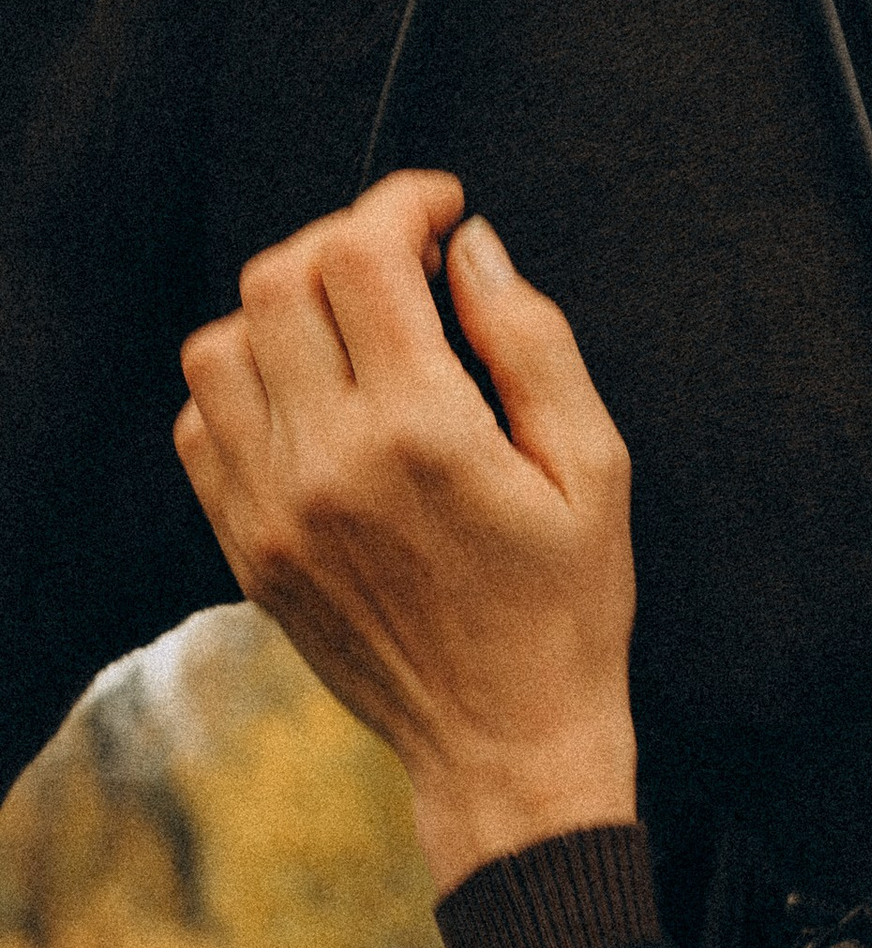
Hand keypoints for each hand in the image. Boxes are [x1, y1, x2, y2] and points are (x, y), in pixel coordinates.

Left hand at [175, 171, 639, 894]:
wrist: (507, 744)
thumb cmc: (569, 607)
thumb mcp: (595, 467)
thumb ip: (532, 342)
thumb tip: (473, 246)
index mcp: (425, 433)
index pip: (361, 257)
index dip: (399, 203)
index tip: (438, 208)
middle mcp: (329, 462)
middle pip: (279, 281)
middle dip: (342, 244)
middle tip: (403, 264)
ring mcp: (271, 508)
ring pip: (221, 344)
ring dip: (284, 311)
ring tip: (352, 331)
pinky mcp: (243, 547)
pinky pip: (200, 425)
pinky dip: (245, 386)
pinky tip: (313, 400)